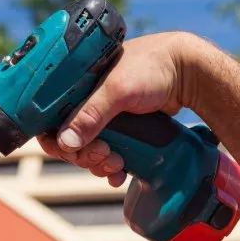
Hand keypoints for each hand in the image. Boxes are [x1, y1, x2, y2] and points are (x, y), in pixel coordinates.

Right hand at [37, 31, 196, 186]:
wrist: (189, 73)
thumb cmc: (152, 67)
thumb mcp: (118, 90)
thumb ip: (90, 114)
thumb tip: (66, 142)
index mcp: (75, 86)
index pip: (49, 119)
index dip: (56, 140)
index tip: (72, 150)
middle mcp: (86, 101)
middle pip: (69, 141)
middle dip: (84, 155)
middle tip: (104, 154)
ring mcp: (104, 118)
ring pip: (88, 151)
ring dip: (99, 164)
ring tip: (118, 163)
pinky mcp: (122, 130)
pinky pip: (107, 154)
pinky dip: (112, 167)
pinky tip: (122, 172)